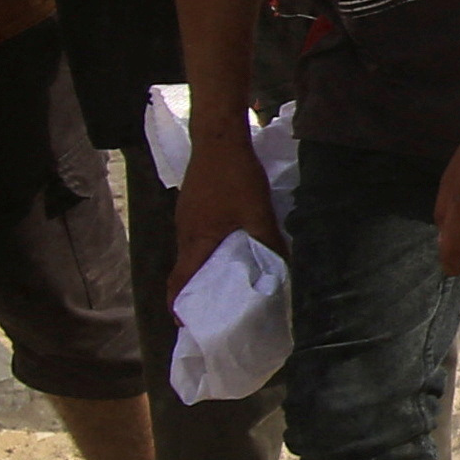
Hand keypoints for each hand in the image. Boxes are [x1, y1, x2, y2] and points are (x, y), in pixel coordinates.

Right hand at [171, 137, 279, 300]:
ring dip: (201, 268)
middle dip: (194, 291)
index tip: (184, 323)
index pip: (179, 280)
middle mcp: (184, 232)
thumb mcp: (258, 212)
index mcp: (196, 240)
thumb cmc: (235, 177)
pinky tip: (226, 246)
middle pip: (183, 269)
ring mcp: (185, 217)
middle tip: (212, 307)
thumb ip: (268, 242)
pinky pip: (195, 235)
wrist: (218, 137)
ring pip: (190, 251)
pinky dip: (205, 248)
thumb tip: (282, 269)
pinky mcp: (191, 204)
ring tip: (222, 280)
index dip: (178, 304)